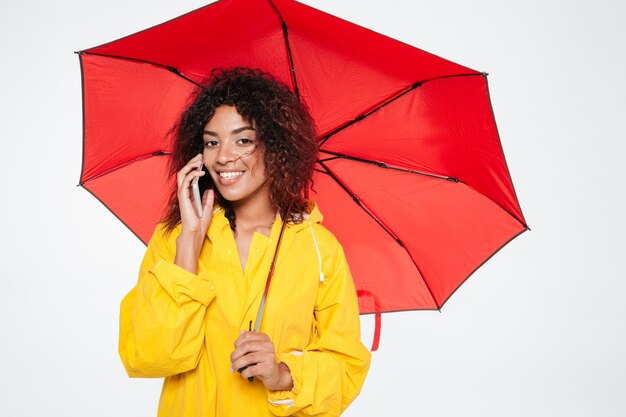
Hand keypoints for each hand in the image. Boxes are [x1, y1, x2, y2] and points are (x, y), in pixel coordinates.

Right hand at [174, 154, 213, 272]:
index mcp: (189, 195)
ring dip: (190, 166)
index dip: (194, 168)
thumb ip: (208, 198)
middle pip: (184, 173)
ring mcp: (182, 195)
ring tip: (199, 160)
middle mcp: (184, 193)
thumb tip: (210, 189)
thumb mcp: (208, 208)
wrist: (195, 233)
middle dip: (192, 163)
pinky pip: (184, 182)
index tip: (202, 161)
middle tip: (200, 156)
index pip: (189, 177)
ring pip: (182, 175)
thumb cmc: (200, 224)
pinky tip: (199, 173)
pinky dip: (191, 175)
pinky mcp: (182, 198)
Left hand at [231, 331, 293, 390]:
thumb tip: (241, 332)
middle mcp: (268, 345)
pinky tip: (243, 373)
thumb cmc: (261, 361)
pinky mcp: (269, 367)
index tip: (234, 350)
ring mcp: (269, 356)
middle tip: (232, 361)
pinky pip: (252, 369)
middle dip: (235, 354)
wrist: (274, 374)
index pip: (247, 336)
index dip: (237, 343)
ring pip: (248, 358)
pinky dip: (244, 372)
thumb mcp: (255, 350)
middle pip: (246, 346)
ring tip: (234, 368)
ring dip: (237, 364)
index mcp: (264, 338)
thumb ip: (248, 341)